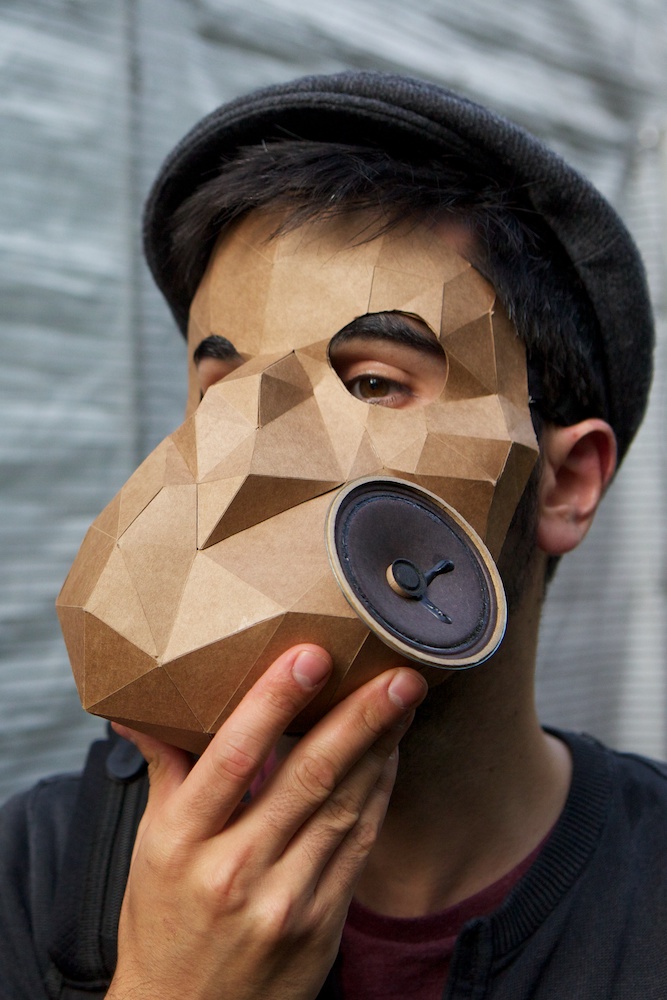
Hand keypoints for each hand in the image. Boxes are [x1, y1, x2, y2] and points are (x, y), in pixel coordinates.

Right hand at [107, 644, 426, 999]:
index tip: (311, 656)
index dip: (273, 703)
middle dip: (359, 718)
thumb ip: (164, 769)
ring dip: (381, 746)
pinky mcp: (322, 923)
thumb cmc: (163, 923)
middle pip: (307, 777)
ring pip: (345, 806)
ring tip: (404, 698)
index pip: (232, 758)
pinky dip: (378, 792)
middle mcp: (233, 870)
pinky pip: (359, 844)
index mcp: (180, 842)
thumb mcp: (150, 845)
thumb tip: (141, 706)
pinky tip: (390, 753)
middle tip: (396, 672)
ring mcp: (284, 900)